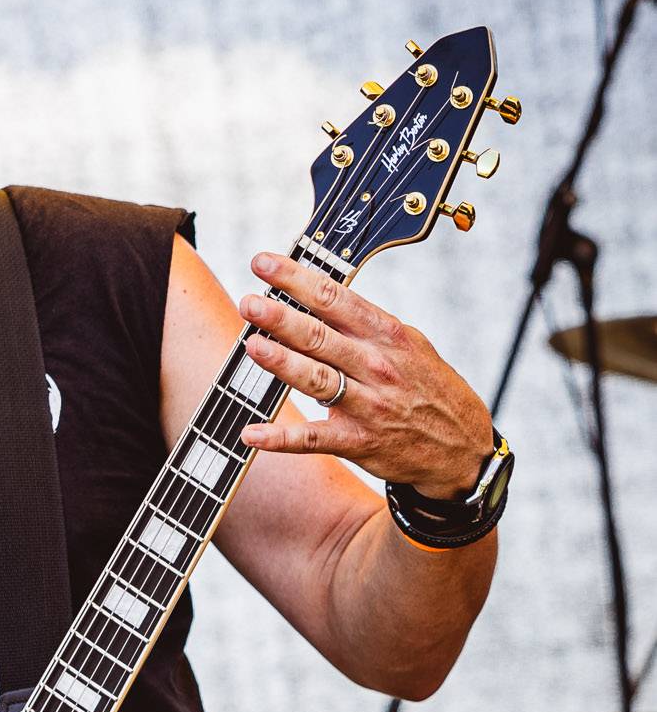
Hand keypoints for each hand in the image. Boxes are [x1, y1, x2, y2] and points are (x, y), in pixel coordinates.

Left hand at [237, 251, 494, 496]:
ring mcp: (367, 405)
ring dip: (282, 363)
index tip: (263, 264)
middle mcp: (376, 366)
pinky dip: (281, 438)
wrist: (462, 447)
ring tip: (252, 346)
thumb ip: (367, 324)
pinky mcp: (358, 442)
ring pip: (318, 380)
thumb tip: (321, 298)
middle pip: (321, 336)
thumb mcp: (410, 344)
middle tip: (250, 303)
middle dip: (282, 318)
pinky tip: (251, 433)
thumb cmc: (428, 388)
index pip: (335, 298)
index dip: (296, 279)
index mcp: (386, 335)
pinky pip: (314, 439)